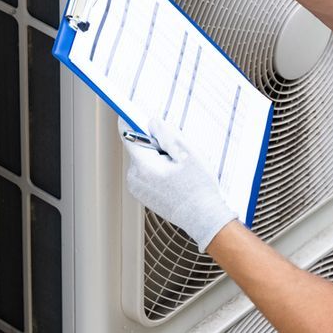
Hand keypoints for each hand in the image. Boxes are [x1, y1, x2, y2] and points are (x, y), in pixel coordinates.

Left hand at [121, 118, 238, 250]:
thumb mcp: (187, 153)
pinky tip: (176, 178)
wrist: (205, 219)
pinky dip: (159, 169)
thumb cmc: (199, 189)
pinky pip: (147, 172)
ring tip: (179, 168)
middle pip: (139, 147)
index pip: (128, 135)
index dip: (133, 121)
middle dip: (155, 143)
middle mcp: (135, 178)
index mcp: (144, 167)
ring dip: (159, 157)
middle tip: (176, 151)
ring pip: (144, 160)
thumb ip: (167, 133)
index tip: (137, 113)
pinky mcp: (143, 195)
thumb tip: (152, 122)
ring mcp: (137, 189)